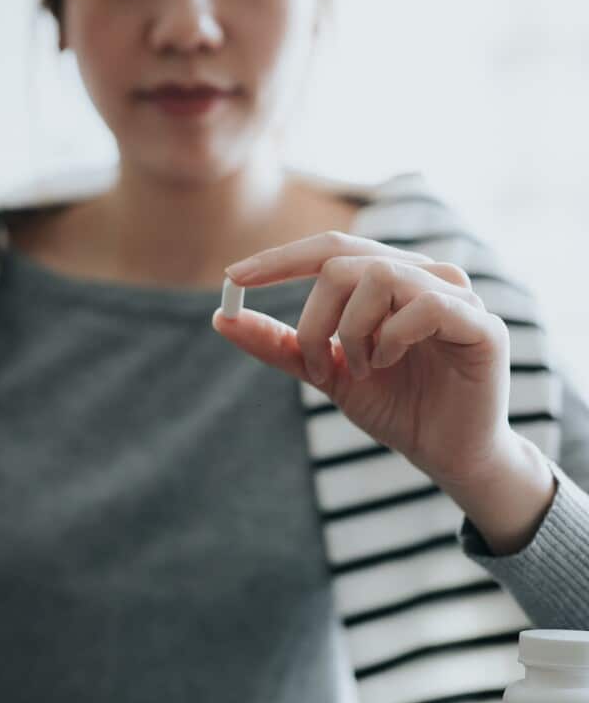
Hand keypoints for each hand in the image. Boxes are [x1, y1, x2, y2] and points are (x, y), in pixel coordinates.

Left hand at [212, 232, 553, 551]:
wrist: (444, 454)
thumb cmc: (392, 405)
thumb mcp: (323, 372)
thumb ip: (279, 344)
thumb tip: (221, 317)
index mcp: (389, 277)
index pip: (329, 248)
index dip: (279, 259)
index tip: (232, 279)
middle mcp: (423, 274)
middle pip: (342, 262)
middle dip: (313, 318)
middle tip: (315, 365)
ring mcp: (457, 294)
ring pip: (378, 277)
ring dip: (351, 332)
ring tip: (361, 369)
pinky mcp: (483, 324)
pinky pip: (424, 305)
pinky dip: (391, 338)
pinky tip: (391, 363)